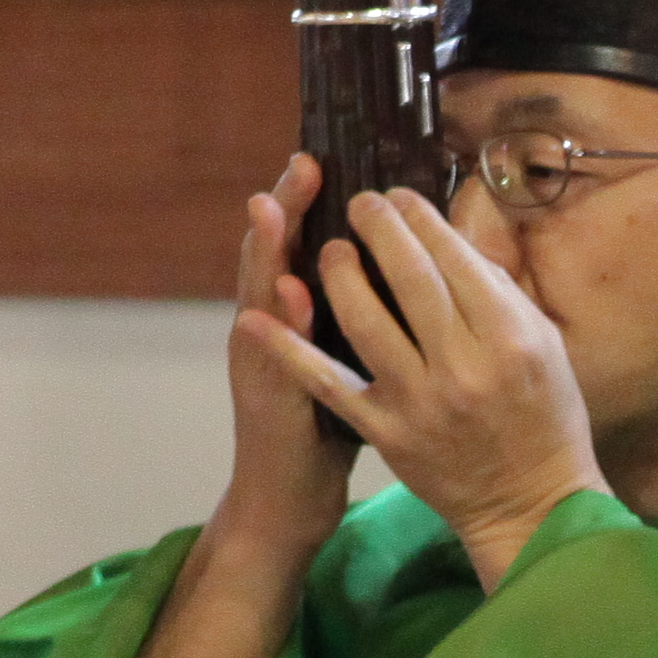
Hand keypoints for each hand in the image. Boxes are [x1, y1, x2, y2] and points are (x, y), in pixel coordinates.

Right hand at [101, 162, 375, 657]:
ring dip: (267, 255)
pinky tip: (286, 297)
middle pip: (274, 256)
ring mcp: (262, 366)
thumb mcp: (343, 359)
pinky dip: (279, 328)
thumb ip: (356, 311)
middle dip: (286, 208)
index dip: (312, 203)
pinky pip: (275, 359)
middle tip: (301, 161)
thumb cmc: (325, 429)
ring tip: (272, 208)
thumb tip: (396, 260)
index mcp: (294, 316)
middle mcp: (268, 332)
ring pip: (260, 298)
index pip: (305, 244)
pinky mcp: (269, 404)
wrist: (286, 504)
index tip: (328, 153)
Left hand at [248, 186, 605, 587]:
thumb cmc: (544, 416)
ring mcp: (421, 401)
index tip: (399, 197)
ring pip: (363, 319)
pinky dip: (288, 349)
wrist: (530, 504)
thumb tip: (452, 239)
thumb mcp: (546, 348)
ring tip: (329, 249)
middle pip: (411, 277)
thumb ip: (502, 293)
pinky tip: (254, 318)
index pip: (456, 259)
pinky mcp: (387, 433)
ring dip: (337, 273)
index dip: (421, 219)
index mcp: (512, 338)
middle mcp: (466, 366)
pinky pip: (329, 383)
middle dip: (378, 228)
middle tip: (359, 202)